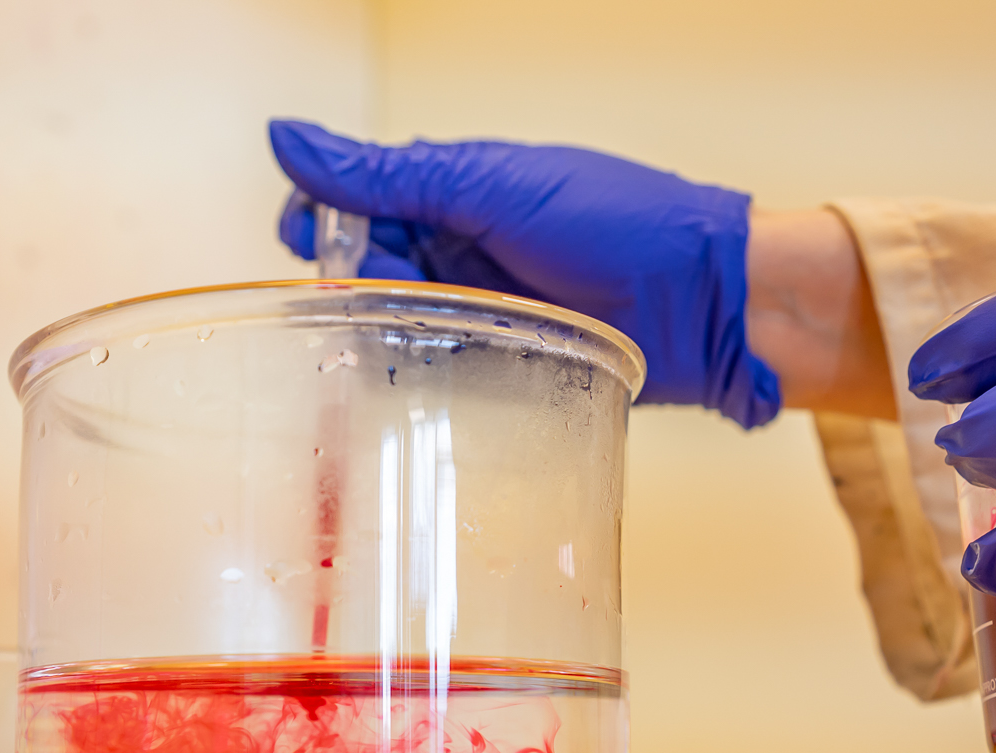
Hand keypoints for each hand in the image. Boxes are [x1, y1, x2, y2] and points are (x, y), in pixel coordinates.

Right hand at [268, 119, 781, 428]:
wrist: (707, 301)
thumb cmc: (621, 223)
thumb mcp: (489, 187)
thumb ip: (385, 174)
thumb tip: (288, 137)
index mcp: (453, 187)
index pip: (351, 197)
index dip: (319, 217)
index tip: (311, 240)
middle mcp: (458, 244)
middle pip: (362, 261)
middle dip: (349, 275)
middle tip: (373, 289)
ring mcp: (475, 304)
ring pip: (389, 316)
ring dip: (378, 325)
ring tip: (394, 334)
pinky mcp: (493, 361)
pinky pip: (429, 367)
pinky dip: (410, 369)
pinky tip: (409, 373)